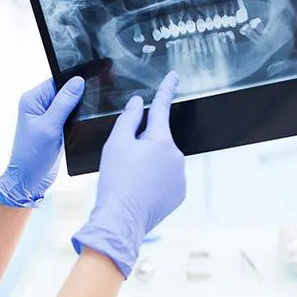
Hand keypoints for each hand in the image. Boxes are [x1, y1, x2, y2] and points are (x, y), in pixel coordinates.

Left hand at [0, 76, 84, 207]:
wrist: (29, 180)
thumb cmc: (33, 154)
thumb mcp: (49, 126)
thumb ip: (63, 103)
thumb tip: (78, 81)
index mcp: (33, 99)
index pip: (58, 80)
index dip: (75, 79)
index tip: (95, 78)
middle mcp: (39, 104)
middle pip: (65, 90)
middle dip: (80, 93)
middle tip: (99, 96)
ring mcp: (47, 116)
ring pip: (70, 103)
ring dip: (80, 107)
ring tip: (95, 109)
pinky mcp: (55, 126)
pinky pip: (70, 115)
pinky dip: (78, 117)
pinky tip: (88, 119)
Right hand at [71, 71, 186, 277]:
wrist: (121, 220)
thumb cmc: (116, 180)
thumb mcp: (116, 143)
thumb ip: (128, 118)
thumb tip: (138, 103)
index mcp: (161, 140)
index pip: (162, 107)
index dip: (166, 88)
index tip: (174, 75)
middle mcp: (177, 156)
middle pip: (158, 139)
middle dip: (143, 144)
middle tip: (125, 162)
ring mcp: (180, 176)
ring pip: (162, 160)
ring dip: (149, 164)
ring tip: (130, 180)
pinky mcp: (179, 193)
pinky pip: (167, 179)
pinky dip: (155, 181)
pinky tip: (140, 190)